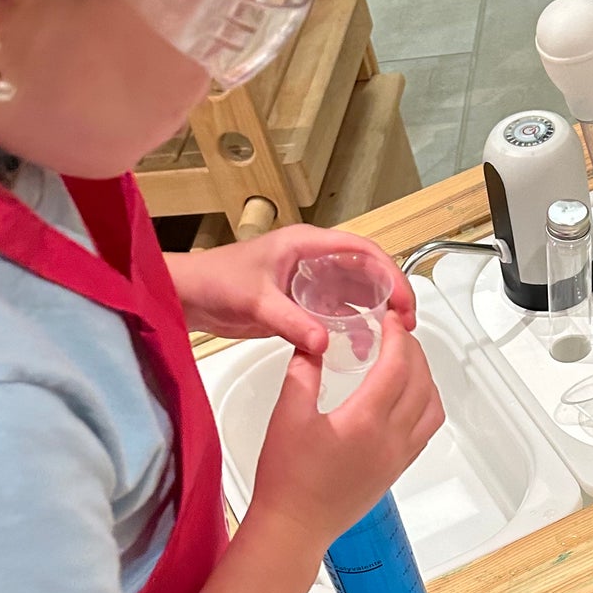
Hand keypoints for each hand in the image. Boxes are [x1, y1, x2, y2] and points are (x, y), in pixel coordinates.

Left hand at [166, 226, 415, 352]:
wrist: (187, 297)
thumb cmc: (214, 281)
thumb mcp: (256, 301)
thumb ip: (291, 321)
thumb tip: (325, 343)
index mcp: (307, 245)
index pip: (362, 251)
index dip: (389, 273)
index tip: (402, 301)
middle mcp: (312, 260)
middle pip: (365, 272)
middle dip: (389, 295)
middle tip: (406, 324)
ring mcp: (307, 282)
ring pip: (354, 293)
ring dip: (373, 313)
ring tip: (389, 338)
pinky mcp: (299, 303)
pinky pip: (335, 313)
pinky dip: (351, 327)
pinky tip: (358, 347)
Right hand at [249, 314, 443, 549]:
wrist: (294, 526)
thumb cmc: (288, 480)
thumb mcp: (287, 415)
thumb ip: (304, 372)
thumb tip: (313, 342)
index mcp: (365, 421)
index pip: (398, 365)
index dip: (397, 335)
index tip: (389, 318)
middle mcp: (391, 439)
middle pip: (421, 382)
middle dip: (413, 350)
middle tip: (396, 333)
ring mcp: (398, 457)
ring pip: (432, 407)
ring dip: (425, 378)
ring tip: (405, 361)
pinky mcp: (396, 470)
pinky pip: (426, 430)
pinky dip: (425, 404)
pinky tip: (406, 397)